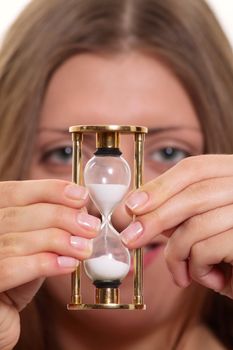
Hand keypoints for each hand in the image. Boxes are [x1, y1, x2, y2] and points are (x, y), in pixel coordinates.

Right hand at [0, 180, 99, 349]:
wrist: (1, 317)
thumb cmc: (19, 276)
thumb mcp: (35, 244)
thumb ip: (50, 226)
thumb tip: (81, 209)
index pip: (14, 192)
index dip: (49, 190)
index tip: (81, 196)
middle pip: (17, 214)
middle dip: (61, 216)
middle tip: (91, 226)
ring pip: (16, 240)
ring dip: (58, 241)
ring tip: (85, 248)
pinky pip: (9, 268)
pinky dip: (43, 264)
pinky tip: (69, 265)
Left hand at [121, 155, 232, 298]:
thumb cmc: (226, 255)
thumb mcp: (196, 225)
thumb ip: (171, 211)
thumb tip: (129, 209)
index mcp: (232, 174)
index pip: (194, 168)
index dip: (159, 186)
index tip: (131, 205)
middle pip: (193, 194)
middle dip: (154, 218)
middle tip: (129, 238)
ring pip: (195, 226)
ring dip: (176, 254)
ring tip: (181, 272)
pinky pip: (205, 251)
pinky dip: (197, 270)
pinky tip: (210, 279)